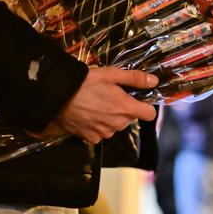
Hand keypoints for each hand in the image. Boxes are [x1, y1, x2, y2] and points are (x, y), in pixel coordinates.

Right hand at [41, 67, 157, 143]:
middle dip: (125, 109)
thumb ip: (135, 78)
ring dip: (111, 117)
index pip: (150, 114)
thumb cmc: (87, 82)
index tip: (137, 99)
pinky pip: (102, 133)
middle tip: (111, 96)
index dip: (145, 106)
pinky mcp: (92, 139)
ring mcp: (105, 133)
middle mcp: (118, 124)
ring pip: (116, 125)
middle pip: (130, 118)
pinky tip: (89, 114)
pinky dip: (98, 125)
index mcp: (126, 108)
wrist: (58, 96)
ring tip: (97, 104)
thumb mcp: (112, 74)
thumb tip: (154, 81)